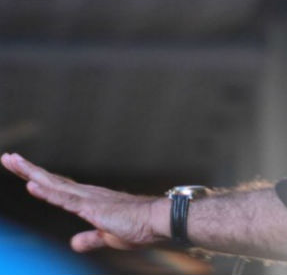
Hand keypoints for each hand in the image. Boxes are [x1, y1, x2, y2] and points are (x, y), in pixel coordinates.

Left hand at [1, 153, 169, 251]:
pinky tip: (31, 185)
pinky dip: (47, 191)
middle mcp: (86, 194)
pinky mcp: (92, 207)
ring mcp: (88, 199)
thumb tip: (73, 243)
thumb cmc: (140, 228)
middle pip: (51, 180)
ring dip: (30, 173)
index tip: (22, 169)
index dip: (39, 179)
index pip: (59, 187)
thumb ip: (90, 238)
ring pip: (53, 184)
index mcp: (90, 200)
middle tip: (7, 157)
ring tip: (11, 160)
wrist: (158, 222)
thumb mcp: (109, 236)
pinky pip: (65, 199)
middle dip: (28, 169)